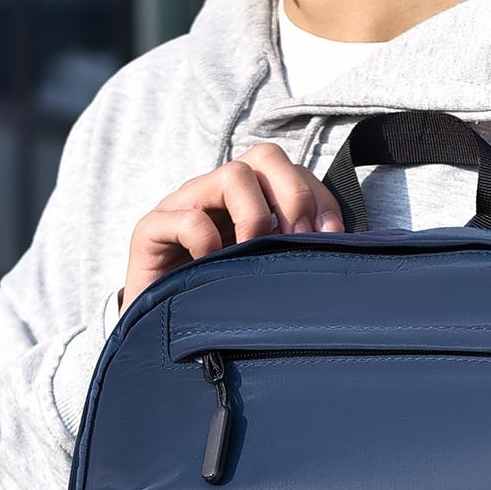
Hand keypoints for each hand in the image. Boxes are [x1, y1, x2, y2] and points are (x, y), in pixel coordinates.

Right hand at [119, 143, 343, 309]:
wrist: (158, 332)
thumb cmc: (215, 304)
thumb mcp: (262, 274)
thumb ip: (291, 255)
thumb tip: (339, 248)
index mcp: (247, 199)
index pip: (292, 171)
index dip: (319, 197)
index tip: (332, 236)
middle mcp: (216, 194)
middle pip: (264, 156)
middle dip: (294, 195)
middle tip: (300, 242)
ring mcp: (183, 206)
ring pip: (232, 175)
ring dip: (256, 216)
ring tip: (255, 255)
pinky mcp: (151, 230)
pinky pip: (188, 219)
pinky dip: (207, 242)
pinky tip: (212, 269)